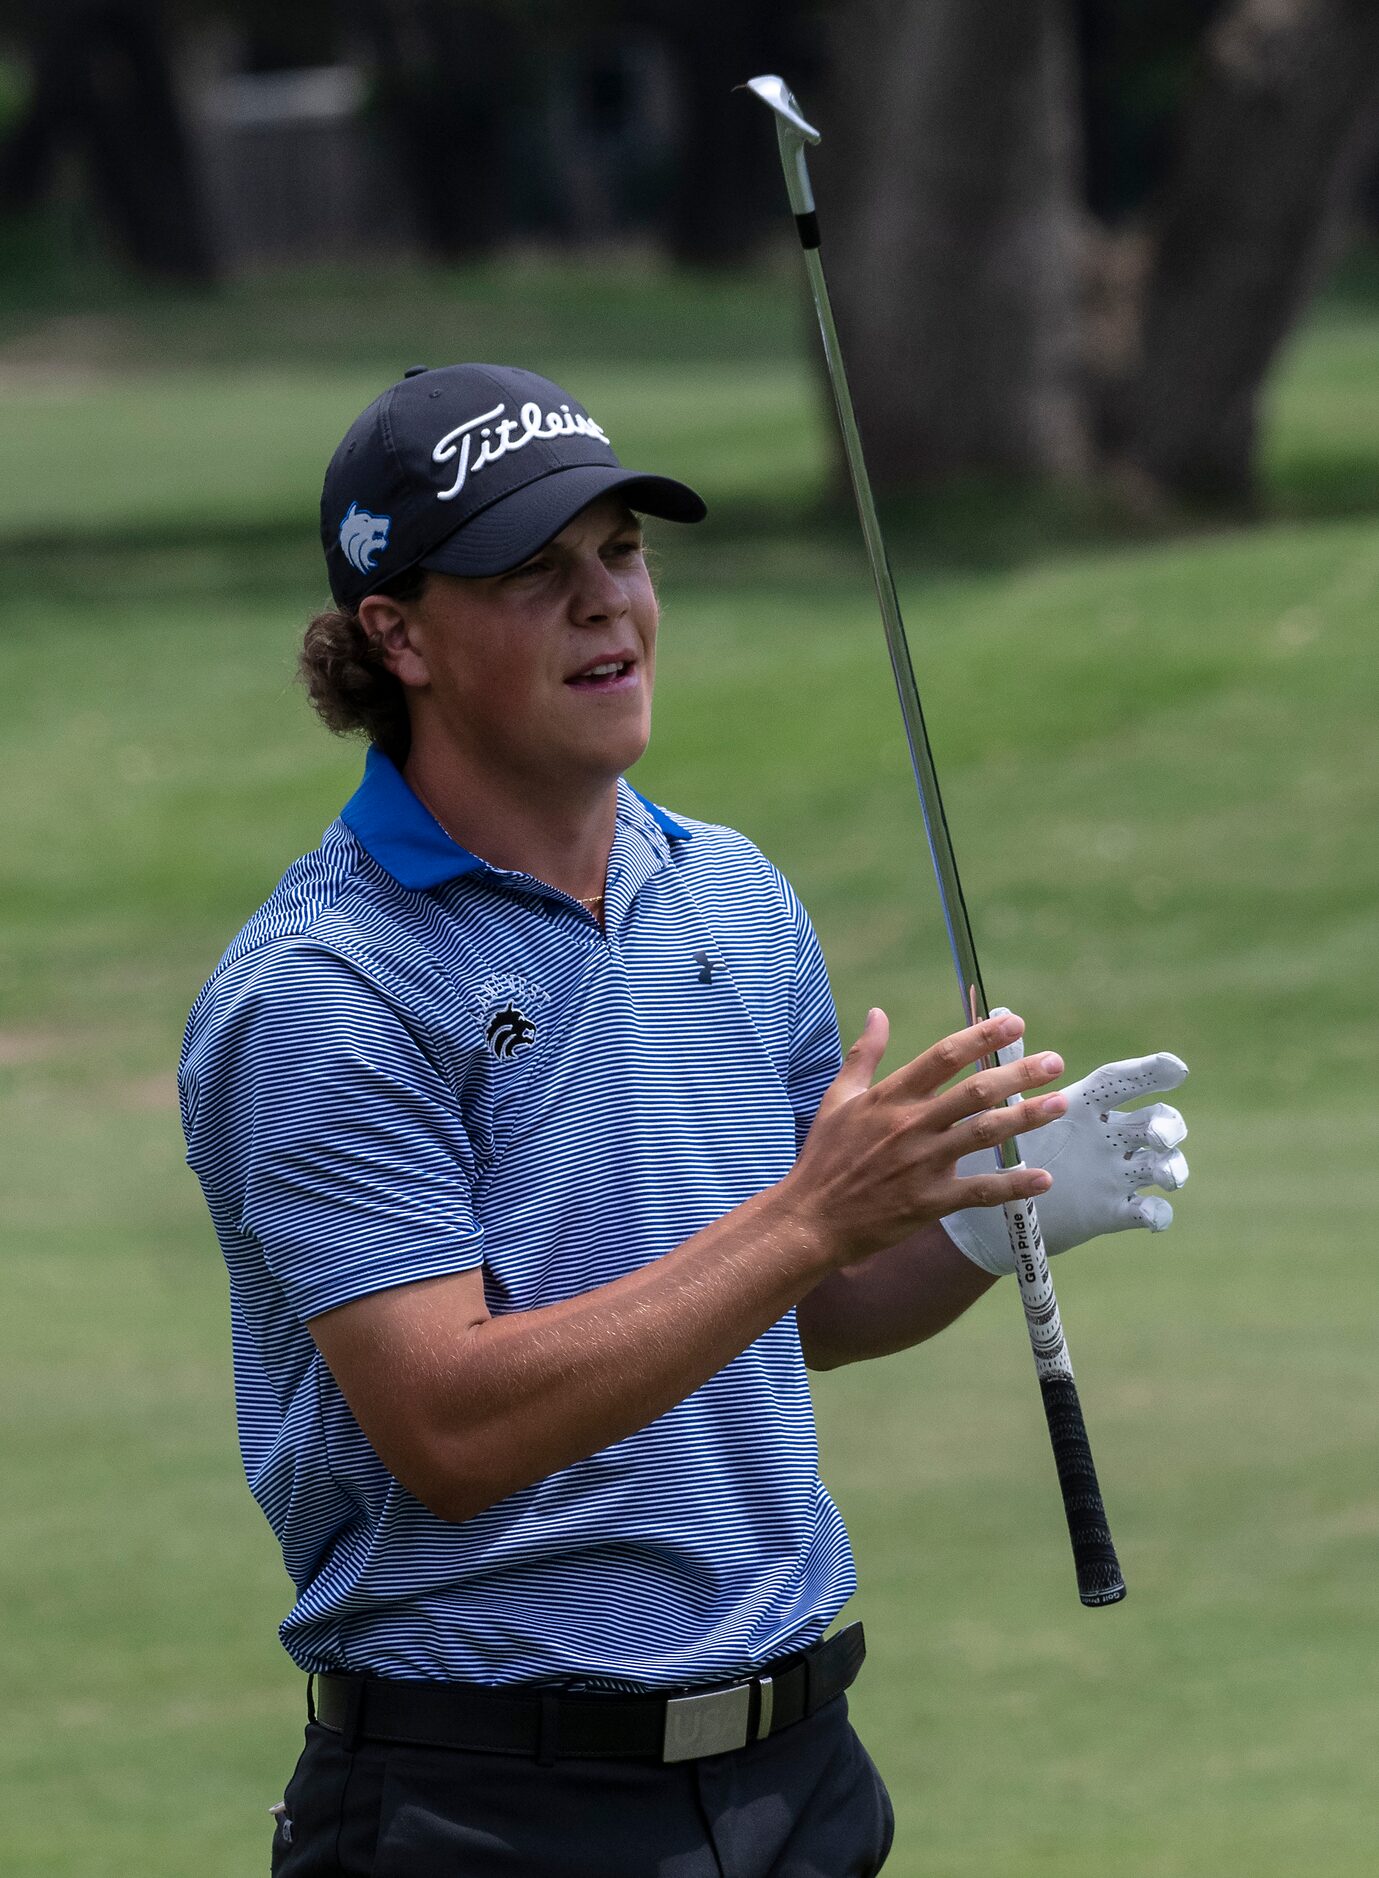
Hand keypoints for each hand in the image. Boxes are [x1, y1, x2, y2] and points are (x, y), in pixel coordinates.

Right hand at [784, 1009, 1068, 1266]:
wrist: (810, 1219)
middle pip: (975, 1092)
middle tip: (1054, 1061)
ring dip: (1026, 1118)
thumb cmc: (824, 1157)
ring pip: (985, 1134)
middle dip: (1019, 1074)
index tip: (1014, 1023)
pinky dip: (1013, 1185)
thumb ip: (863, 1055)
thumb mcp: (837, 1098)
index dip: (982, 1037)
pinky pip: (980, 1191)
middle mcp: (910, 1126)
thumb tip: (879, 1013)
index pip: (944, 1057)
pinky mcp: (929, 1201)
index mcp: (890, 1097)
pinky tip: (1043, 1178)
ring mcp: (922, 1164)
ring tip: (1059, 1103)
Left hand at [942, 1010, 1188, 1275]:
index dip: (1150, 1072)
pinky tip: (1152, 1214)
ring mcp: (1113, 1174)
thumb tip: (998, 1008)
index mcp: (1083, 1106)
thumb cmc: (999, 1146)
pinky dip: (1158, 1214)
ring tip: (1165, 1173)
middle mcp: (1107, 1137)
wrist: (987, 1205)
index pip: (1121, 1082)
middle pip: (1156, 1120)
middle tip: (1157, 1133)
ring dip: (1172, 1166)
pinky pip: (1148, 1212)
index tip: (1176, 1068)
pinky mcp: (1111, 1211)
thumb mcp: (1006, 1106)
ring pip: (1163, 1164)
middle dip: (1168, 1124)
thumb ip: (1011, 1066)